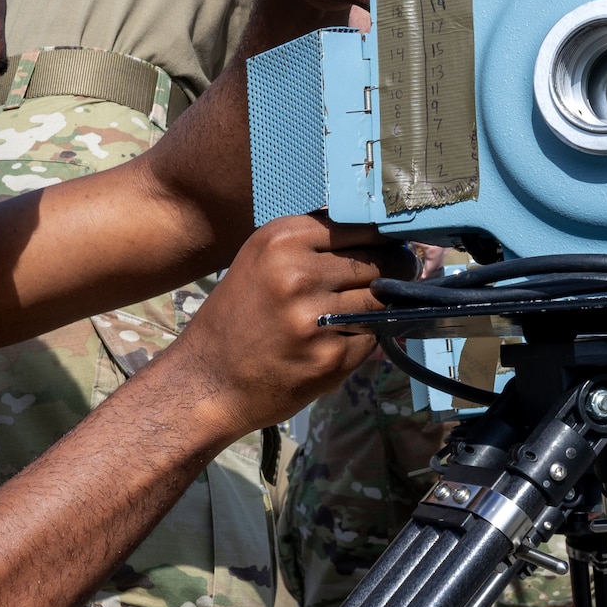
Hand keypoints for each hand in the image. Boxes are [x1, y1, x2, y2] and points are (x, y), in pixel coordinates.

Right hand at [161, 213, 412, 439]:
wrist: (209, 380)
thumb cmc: (238, 315)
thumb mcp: (262, 260)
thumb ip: (312, 244)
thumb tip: (381, 233)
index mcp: (281, 240)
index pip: (362, 226)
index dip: (386, 238)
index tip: (395, 246)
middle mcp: (298, 274)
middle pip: (380, 262)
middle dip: (395, 271)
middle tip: (397, 278)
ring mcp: (315, 319)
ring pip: (382, 301)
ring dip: (382, 307)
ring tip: (362, 311)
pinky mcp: (330, 359)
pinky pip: (372, 339)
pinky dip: (364, 341)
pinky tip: (336, 343)